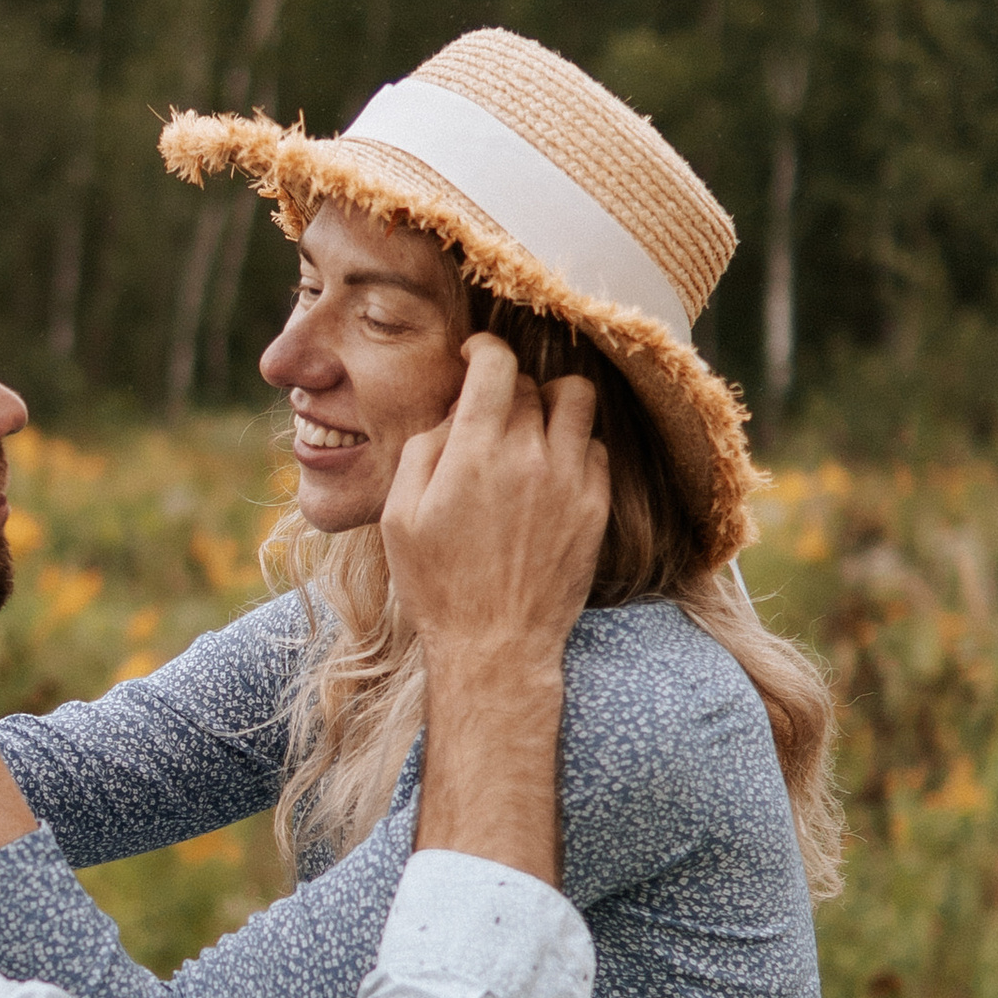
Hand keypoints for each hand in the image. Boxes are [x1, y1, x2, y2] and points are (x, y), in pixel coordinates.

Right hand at [382, 338, 607, 675]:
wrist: (495, 647)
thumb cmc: (437, 586)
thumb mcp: (400, 517)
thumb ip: (423, 451)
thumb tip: (451, 415)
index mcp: (475, 452)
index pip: (496, 364)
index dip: (484, 349)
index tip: (476, 358)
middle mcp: (529, 456)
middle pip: (531, 383)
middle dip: (508, 387)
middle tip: (491, 412)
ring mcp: (570, 481)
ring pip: (578, 401)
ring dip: (552, 403)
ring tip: (533, 427)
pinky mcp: (596, 508)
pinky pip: (597, 448)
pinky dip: (575, 446)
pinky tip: (552, 470)